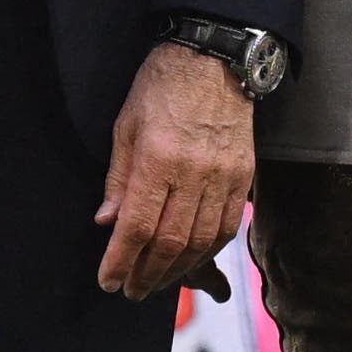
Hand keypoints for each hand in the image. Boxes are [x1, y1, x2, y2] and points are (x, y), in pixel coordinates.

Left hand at [95, 43, 252, 299]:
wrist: (214, 60)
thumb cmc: (161, 88)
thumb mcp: (125, 127)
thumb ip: (118, 179)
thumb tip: (107, 223)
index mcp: (158, 159)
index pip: (137, 225)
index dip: (121, 260)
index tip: (109, 282)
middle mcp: (194, 173)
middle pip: (170, 241)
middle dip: (148, 274)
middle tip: (132, 291)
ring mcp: (223, 177)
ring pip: (201, 241)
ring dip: (178, 270)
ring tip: (158, 283)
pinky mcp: (244, 177)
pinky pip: (227, 227)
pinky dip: (208, 250)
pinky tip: (191, 260)